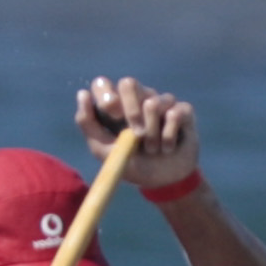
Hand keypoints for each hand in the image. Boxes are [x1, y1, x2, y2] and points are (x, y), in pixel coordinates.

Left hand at [76, 77, 199, 196]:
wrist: (164, 182)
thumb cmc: (132, 165)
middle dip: (130, 110)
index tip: (112, 113)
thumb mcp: (104, 151)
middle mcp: (137, 98)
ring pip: (153, 102)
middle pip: (128, 83)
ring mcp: (160, 102)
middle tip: (136, 135)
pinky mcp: (182, 110)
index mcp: (115, 106)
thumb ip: (89, 125)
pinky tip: (168, 148)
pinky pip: (174, 114)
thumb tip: (83, 94)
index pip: (103, 84)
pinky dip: (168, 137)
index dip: (106, 95)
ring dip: (152, 134)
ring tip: (152, 150)